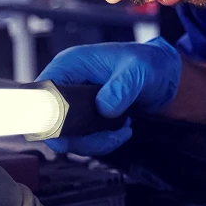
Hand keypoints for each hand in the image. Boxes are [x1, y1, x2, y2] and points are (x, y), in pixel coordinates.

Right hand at [36, 37, 181, 155]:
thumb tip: (104, 108)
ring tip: (122, 131)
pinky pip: (83, 139)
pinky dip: (102, 142)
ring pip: (68, 136)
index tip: (70, 134)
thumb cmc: (148, 62)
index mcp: (70, 65)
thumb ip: (122, 87)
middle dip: (79, 137)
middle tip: (107, 137)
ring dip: (94, 142)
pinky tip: (122, 131)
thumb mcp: (138, 70)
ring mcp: (75, 102)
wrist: (163, 74)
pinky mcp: (86, 116)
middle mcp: (68, 84)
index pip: (42, 95)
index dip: (48, 117)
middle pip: (52, 123)